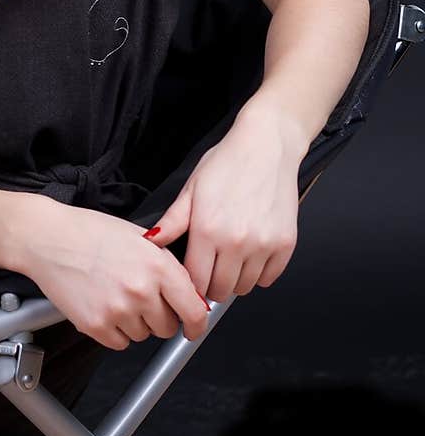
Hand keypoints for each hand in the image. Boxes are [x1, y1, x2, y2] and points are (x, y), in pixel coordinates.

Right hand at [18, 196, 210, 348]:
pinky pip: (119, 343)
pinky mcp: (95, 325)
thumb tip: (188, 292)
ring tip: (114, 294)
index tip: (193, 327)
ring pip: (143, 335)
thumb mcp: (139, 237)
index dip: (196, 324)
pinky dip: (114, 330)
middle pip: (167, 327)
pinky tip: (102, 305)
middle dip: (159, 316)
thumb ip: (166, 265)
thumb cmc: (89, 232)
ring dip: (134, 322)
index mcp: (157, 265)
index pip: (193, 310)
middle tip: (140, 297)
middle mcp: (141, 290)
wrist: (48, 238)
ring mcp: (118, 310)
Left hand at [144, 104, 303, 301]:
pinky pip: (269, 278)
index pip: (195, 281)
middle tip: (212, 266)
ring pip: (244, 287)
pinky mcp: (285, 244)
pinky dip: (260, 272)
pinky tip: (252, 254)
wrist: (267, 146)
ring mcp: (263, 245)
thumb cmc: (228, 163)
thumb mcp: (192, 189)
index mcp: (207, 230)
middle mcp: (236, 242)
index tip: (194, 273)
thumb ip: (172, 222)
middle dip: (212, 284)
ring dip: (235, 279)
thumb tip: (151, 243)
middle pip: (220, 290)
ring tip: (231, 257)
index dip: (191, 281)